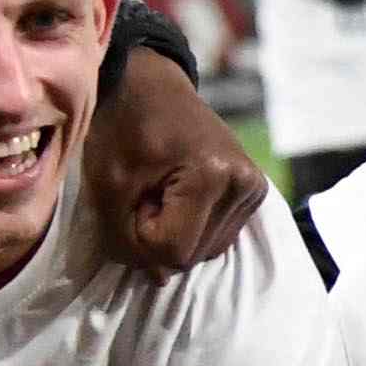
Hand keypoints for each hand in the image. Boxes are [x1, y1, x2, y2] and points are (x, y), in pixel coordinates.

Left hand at [93, 42, 262, 273]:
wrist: (151, 85)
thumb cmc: (124, 128)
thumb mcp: (110, 185)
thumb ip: (126, 238)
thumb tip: (159, 279)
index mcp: (213, 176)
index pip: (173, 248)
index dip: (138, 237)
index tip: (129, 200)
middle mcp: (245, 185)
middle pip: (193, 255)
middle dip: (158, 237)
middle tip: (142, 196)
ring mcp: (255, 189)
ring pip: (208, 251)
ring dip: (176, 235)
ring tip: (160, 195)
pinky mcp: (255, 192)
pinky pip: (219, 236)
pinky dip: (193, 229)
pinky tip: (179, 200)